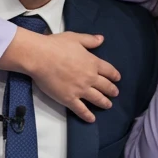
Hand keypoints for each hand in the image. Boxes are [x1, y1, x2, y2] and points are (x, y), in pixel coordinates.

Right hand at [1, 30, 119, 122]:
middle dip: (112, 91)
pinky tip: (92, 119)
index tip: (117, 79)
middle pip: (105, 86)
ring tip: (108, 105)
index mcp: (92, 62)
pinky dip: (87, 115)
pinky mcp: (69, 99)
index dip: (114, 75)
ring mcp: (80, 90)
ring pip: (97, 99)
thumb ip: (89, 40)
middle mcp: (90, 77)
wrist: (40, 57)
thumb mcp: (75, 38)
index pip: (108, 70)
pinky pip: (81, 110)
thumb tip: (101, 39)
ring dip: (104, 103)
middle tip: (115, 93)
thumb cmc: (56, 45)